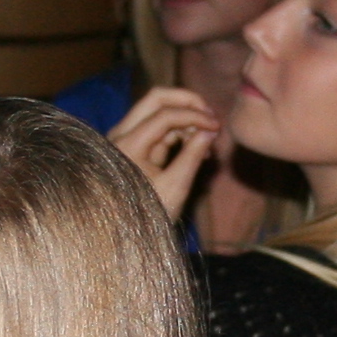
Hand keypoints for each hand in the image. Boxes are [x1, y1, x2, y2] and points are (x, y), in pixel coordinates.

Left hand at [108, 87, 225, 221]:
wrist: (119, 238)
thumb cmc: (146, 216)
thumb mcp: (175, 187)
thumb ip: (193, 155)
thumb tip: (211, 130)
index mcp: (127, 145)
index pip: (165, 114)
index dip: (194, 116)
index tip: (217, 126)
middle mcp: (120, 134)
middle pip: (155, 98)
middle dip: (187, 102)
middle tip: (211, 115)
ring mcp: (123, 138)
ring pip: (156, 110)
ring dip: (184, 118)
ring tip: (207, 140)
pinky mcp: (131, 145)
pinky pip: (157, 127)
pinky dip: (178, 131)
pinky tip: (196, 147)